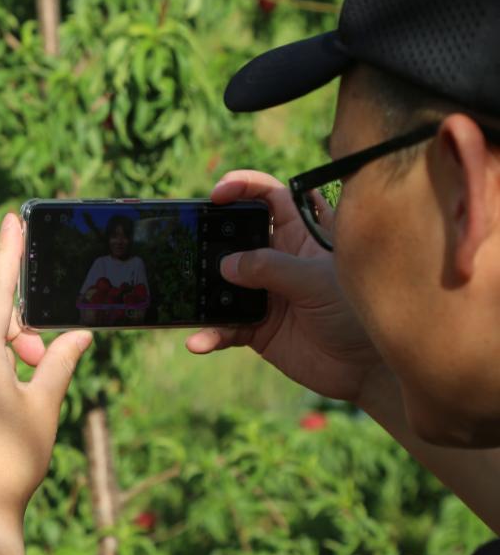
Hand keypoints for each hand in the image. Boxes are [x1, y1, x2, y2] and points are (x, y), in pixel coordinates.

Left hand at [0, 212, 93, 521]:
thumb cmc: (12, 459)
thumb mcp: (44, 406)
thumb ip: (59, 363)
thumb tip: (79, 334)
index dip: (7, 253)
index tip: (11, 220)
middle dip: (16, 314)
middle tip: (42, 347)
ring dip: (3, 340)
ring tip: (31, 372)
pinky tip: (8, 384)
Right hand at [185, 170, 386, 401]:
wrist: (367, 368)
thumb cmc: (356, 314)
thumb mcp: (316, 281)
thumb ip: (271, 268)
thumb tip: (225, 265)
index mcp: (299, 237)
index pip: (269, 197)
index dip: (244, 186)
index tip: (218, 193)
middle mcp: (277, 261)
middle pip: (234, 236)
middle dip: (209, 236)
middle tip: (191, 242)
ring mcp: (263, 294)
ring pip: (221, 283)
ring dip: (201, 290)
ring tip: (186, 296)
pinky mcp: (255, 328)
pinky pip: (224, 327)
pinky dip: (209, 334)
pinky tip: (198, 341)